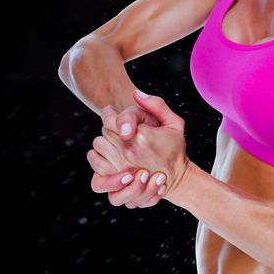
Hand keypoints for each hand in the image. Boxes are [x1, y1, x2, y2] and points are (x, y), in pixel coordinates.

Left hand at [90, 90, 190, 204]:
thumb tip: (135, 94)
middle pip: (104, 130)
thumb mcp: (175, 123)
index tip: (113, 113)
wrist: (176, 177)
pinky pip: (96, 164)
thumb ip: (156, 105)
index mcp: (142, 135)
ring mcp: (122, 166)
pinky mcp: (117, 180)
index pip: (110, 118)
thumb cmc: (176, 149)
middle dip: (112, 127)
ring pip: (98, 145)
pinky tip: (110, 156)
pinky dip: (99, 159)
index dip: (110, 114)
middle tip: (124, 131)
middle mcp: (129, 150)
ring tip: (118, 143)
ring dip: (105, 142)